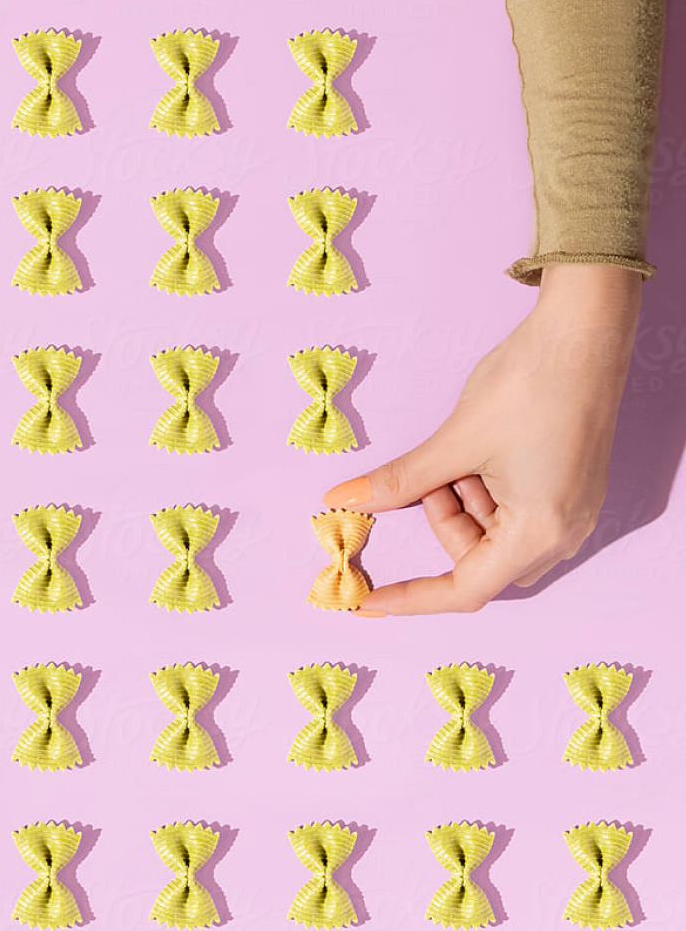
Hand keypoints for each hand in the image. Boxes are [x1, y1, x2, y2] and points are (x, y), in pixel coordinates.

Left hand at [324, 265, 642, 614]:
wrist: (585, 331)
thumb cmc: (528, 384)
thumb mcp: (454, 441)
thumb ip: (400, 482)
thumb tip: (346, 500)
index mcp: (538, 533)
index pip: (465, 590)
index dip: (412, 596)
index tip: (369, 599)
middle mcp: (564, 534)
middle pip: (484, 564)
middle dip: (445, 525)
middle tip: (431, 477)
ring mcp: (574, 512)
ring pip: (500, 536)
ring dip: (465, 506)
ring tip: (459, 454)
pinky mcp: (574, 488)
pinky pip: (521, 514)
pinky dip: (488, 493)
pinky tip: (478, 455)